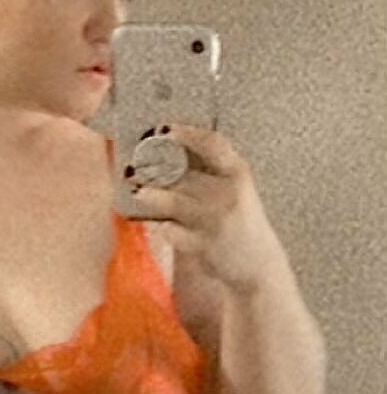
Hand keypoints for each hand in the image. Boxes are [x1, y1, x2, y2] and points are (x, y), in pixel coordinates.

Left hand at [131, 124, 284, 293]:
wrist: (258, 265)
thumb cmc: (243, 225)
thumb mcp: (236, 191)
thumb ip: (211, 172)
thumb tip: (172, 150)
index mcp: (238, 174)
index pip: (212, 143)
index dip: (186, 132)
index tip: (163, 128)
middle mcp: (228, 194)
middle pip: (184, 172)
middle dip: (155, 166)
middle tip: (134, 164)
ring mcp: (214, 220)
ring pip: (173, 200)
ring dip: (150, 195)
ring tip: (138, 190)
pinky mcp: (202, 244)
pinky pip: (170, 230)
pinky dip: (161, 225)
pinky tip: (157, 223)